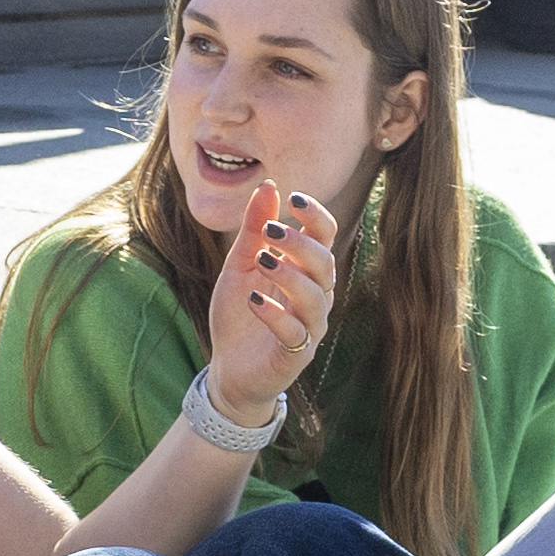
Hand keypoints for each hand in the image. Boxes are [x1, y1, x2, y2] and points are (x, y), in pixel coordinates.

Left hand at [205, 184, 340, 422]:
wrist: (229, 369)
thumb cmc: (240, 315)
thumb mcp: (240, 266)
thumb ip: (254, 230)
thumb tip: (268, 186)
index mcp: (305, 271)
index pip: (325, 238)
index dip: (316, 217)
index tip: (294, 199)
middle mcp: (315, 297)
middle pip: (324, 264)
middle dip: (300, 244)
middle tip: (271, 231)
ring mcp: (308, 328)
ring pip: (316, 297)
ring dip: (290, 275)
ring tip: (262, 260)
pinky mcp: (295, 355)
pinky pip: (295, 333)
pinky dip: (276, 314)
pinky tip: (255, 300)